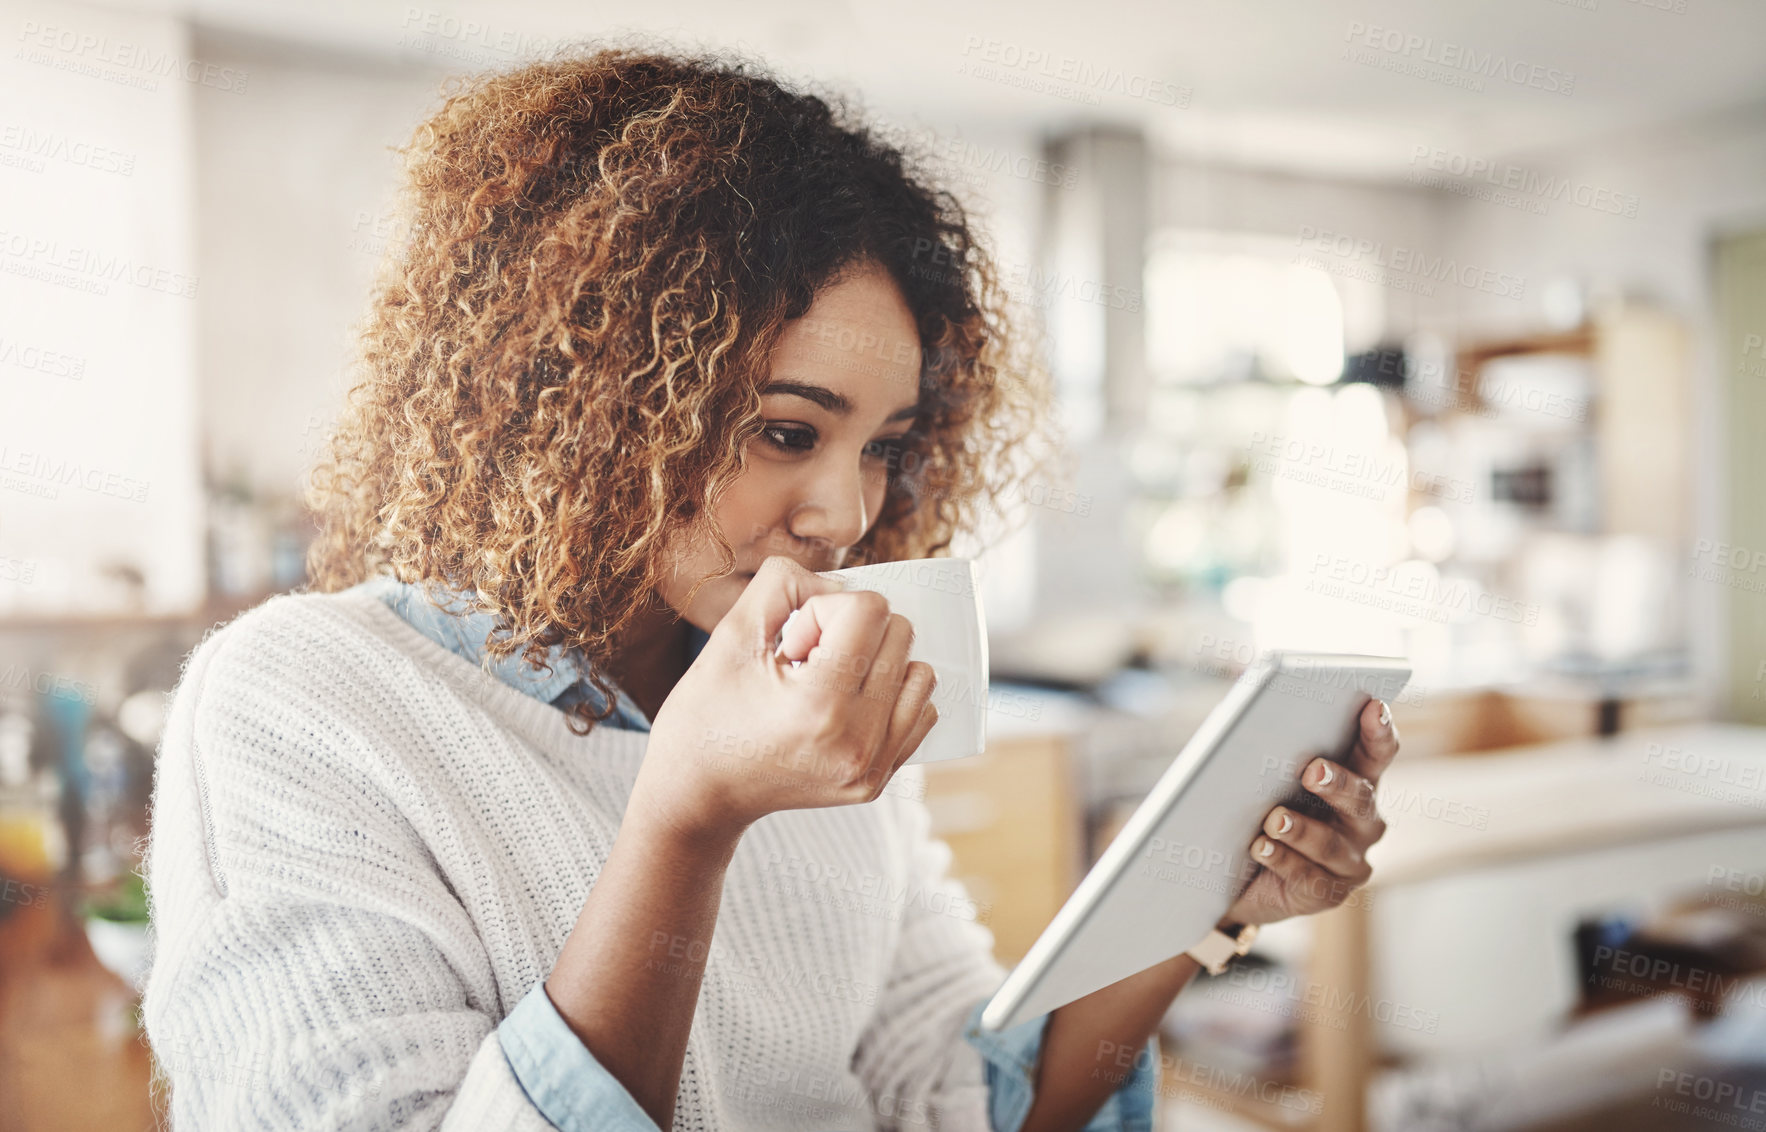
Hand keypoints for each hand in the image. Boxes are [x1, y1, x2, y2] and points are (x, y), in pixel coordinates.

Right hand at [629, 555, 939, 848]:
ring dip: (875, 662)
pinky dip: (888, 696)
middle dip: (849, 633)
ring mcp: (872, 767)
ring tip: (824, 686)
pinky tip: (842, 706)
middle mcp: (858, 741)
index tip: (789, 643)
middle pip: (900, 634)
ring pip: (918, 671)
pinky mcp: (877, 781)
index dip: (824, 610)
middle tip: (802, 664)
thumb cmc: (704, 715)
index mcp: (820, 704)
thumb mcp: (729, 635)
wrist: (696, 796)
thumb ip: (782, 583)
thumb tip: (839, 585)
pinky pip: (919, 712)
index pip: (869, 609)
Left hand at [1220, 698, 1400, 926]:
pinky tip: (1261, 847)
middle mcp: (1363, 822)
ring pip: (1331, 844)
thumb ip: (1274, 753)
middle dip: (1337, 783)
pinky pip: (1308, 878)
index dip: (1379, 731)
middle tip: (1312, 770)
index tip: (1373, 707)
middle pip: (1360, 799)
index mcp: (1355, 782)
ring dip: (1302, 829)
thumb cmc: (1258, 811)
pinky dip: (1283, 860)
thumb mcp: (1267, 780)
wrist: (1237, 876)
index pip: (1375, 754)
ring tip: (1273, 819)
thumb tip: (1254, 726)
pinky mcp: (1328, 893)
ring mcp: (1350, 861)